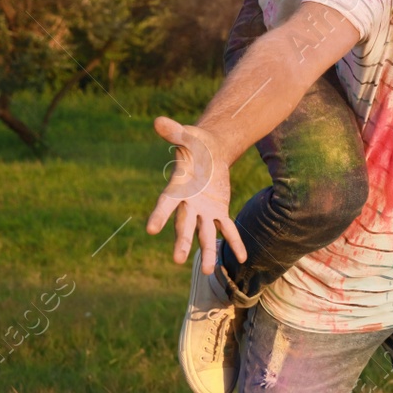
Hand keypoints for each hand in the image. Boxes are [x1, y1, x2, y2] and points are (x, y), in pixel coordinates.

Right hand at [145, 117, 246, 272]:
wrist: (209, 151)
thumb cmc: (195, 143)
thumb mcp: (187, 135)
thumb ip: (174, 131)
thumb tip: (158, 121)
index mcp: (178, 187)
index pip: (166, 203)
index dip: (159, 215)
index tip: (151, 229)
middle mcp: (189, 204)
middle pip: (184, 225)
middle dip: (182, 241)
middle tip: (177, 259)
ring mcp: (204, 210)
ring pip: (205, 234)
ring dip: (207, 251)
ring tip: (208, 271)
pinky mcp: (219, 211)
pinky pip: (227, 229)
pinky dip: (234, 242)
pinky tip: (241, 258)